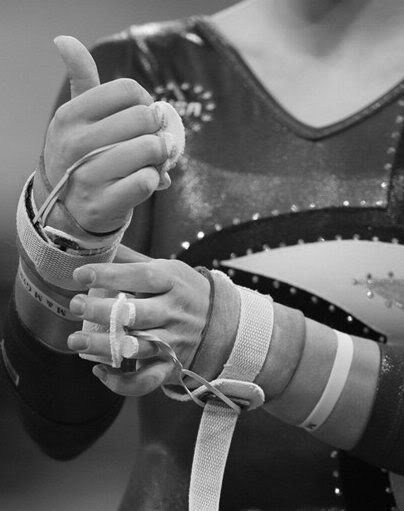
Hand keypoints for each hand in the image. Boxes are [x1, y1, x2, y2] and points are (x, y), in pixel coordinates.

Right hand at [36, 36, 168, 234]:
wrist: (70, 207)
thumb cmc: (83, 154)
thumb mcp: (78, 118)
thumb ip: (81, 79)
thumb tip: (65, 40)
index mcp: (70, 116)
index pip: (127, 90)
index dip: (145, 101)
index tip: (141, 115)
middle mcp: (76, 144)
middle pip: (143, 117)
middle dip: (158, 128)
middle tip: (154, 138)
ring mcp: (88, 176)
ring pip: (150, 149)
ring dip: (161, 155)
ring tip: (154, 160)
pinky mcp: (105, 204)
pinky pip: (148, 181)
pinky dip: (157, 179)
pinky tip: (149, 180)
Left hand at [67, 255, 209, 395]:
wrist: (222, 322)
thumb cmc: (185, 292)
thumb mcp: (169, 269)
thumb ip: (134, 261)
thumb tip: (101, 245)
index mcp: (172, 282)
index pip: (141, 276)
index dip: (110, 275)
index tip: (81, 274)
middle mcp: (173, 312)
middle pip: (137, 313)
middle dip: (102, 311)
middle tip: (76, 305)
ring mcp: (173, 341)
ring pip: (137, 347)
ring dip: (104, 346)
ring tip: (77, 341)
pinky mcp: (170, 366)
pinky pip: (146, 381)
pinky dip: (121, 381)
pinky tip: (101, 371)